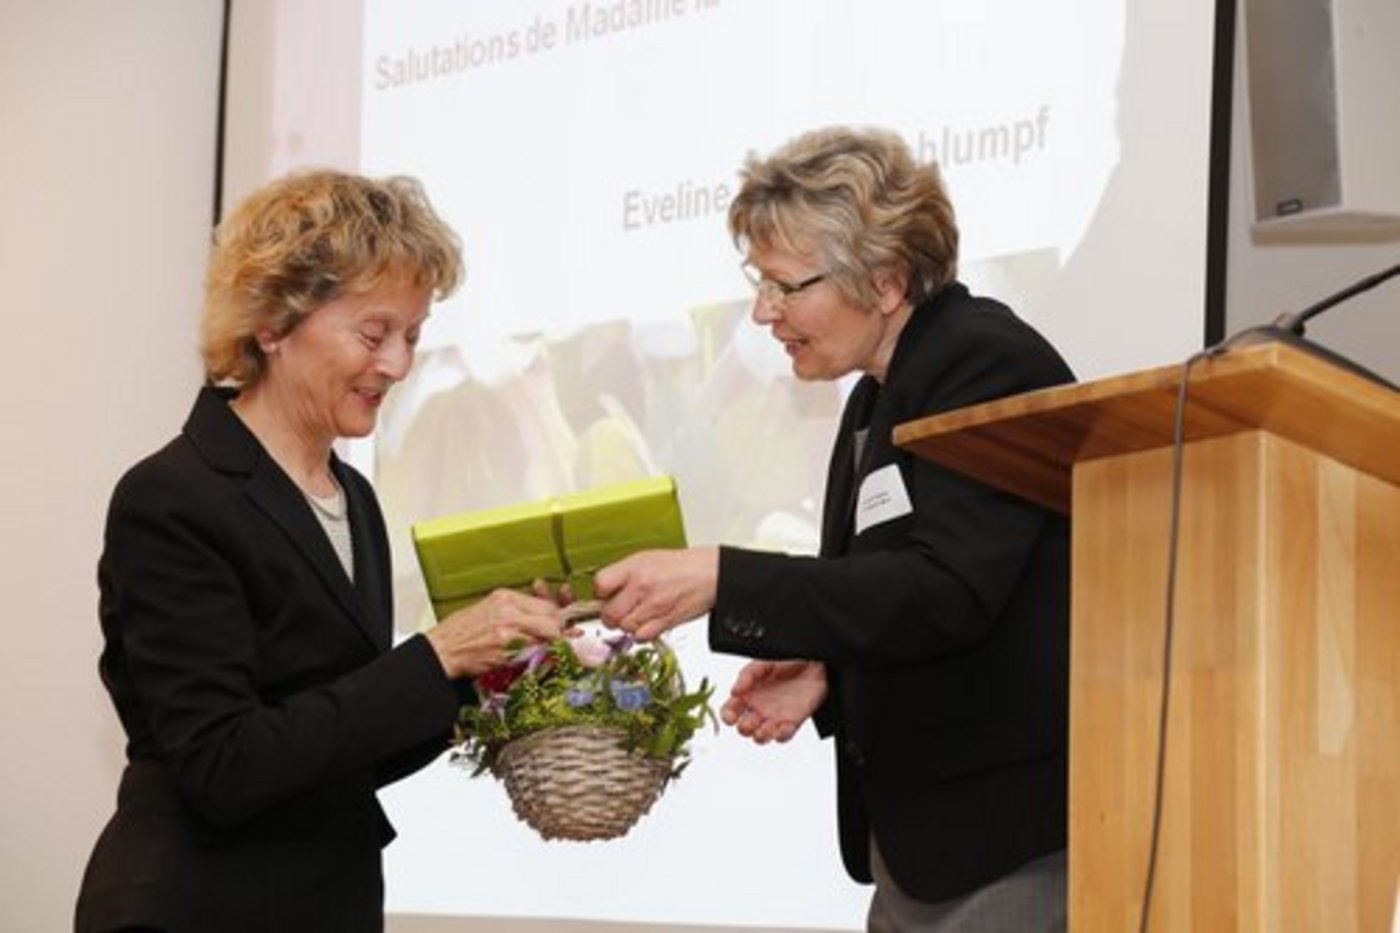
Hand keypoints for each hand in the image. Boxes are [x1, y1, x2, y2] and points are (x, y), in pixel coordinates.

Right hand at [425, 586, 565, 678]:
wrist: (442, 650)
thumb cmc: (462, 632)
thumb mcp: (490, 609)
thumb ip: (517, 611)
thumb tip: (545, 618)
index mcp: (506, 598)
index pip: (545, 605)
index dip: (561, 617)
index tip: (569, 626)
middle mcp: (509, 611)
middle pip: (552, 619)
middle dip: (565, 631)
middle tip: (573, 640)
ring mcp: (509, 631)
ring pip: (548, 636)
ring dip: (559, 646)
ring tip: (566, 652)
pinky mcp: (506, 651)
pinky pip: (535, 653)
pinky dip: (544, 658)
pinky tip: (548, 661)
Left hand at [594, 546, 718, 640]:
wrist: (711, 574)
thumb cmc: (681, 566)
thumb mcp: (647, 558)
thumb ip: (623, 574)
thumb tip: (604, 591)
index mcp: (634, 568)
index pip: (600, 585)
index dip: (600, 593)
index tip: (606, 594)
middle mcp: (641, 587)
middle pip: (609, 613)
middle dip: (611, 615)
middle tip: (619, 610)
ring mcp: (653, 607)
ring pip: (624, 627)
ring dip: (627, 624)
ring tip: (638, 614)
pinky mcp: (665, 622)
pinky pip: (641, 637)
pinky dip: (641, 633)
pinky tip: (648, 622)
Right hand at [721, 660, 826, 744]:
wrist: (814, 663)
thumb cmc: (787, 661)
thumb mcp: (764, 663)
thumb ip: (748, 675)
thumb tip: (734, 691)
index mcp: (748, 694)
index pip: (730, 710)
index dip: (727, 717)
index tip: (730, 717)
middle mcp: (758, 708)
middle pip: (743, 728)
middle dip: (745, 728)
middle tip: (751, 721)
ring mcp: (775, 717)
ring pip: (761, 737)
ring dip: (761, 736)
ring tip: (766, 727)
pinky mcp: (792, 722)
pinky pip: (783, 737)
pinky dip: (782, 736)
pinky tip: (784, 726)